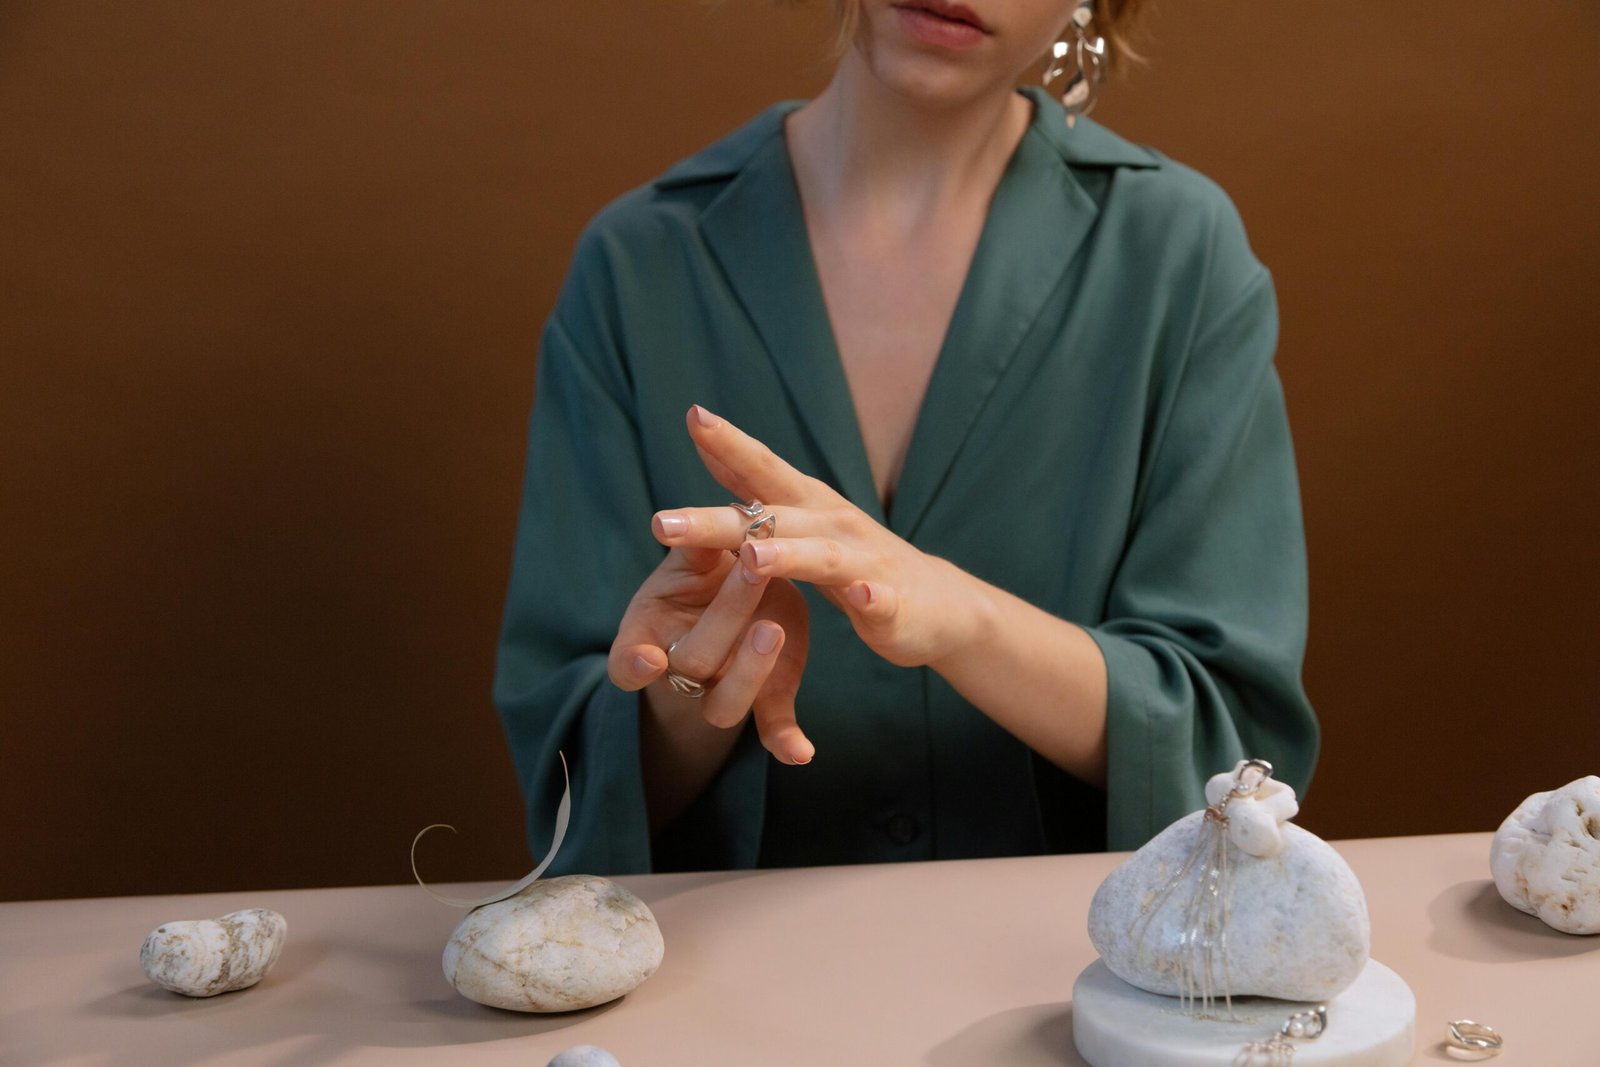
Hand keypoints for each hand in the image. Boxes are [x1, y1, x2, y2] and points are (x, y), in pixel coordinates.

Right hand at [606, 541, 813, 765]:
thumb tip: (680, 521)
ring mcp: (719, 690)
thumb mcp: (696, 556)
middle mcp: (679, 670)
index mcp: (649, 634)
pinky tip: (804, 752)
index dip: (633, 666)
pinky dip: (786, 740)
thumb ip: (693, 549)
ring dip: (749, 672)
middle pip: (694, 661)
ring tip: (773, 629)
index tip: (647, 659)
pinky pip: (770, 727)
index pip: (626, 661)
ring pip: (726, 704)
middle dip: (724, 618)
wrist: (741, 594)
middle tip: (753, 571)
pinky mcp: (762, 699)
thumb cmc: (707, 571)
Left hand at [651, 405, 986, 669]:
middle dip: (717, 520)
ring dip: (788, 555)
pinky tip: (861, 597)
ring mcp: (865, 564)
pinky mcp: (891, 605)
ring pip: (821, 557)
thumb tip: (710, 447)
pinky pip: (878, 601)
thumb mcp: (805, 520)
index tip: (693, 416)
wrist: (940, 606)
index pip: (762, 470)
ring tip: (752, 556)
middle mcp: (835, 526)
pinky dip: (871, 597)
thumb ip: (759, 487)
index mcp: (809, 507)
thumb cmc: (859, 561)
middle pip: (771, 518)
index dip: (729, 443)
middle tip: (662, 522)